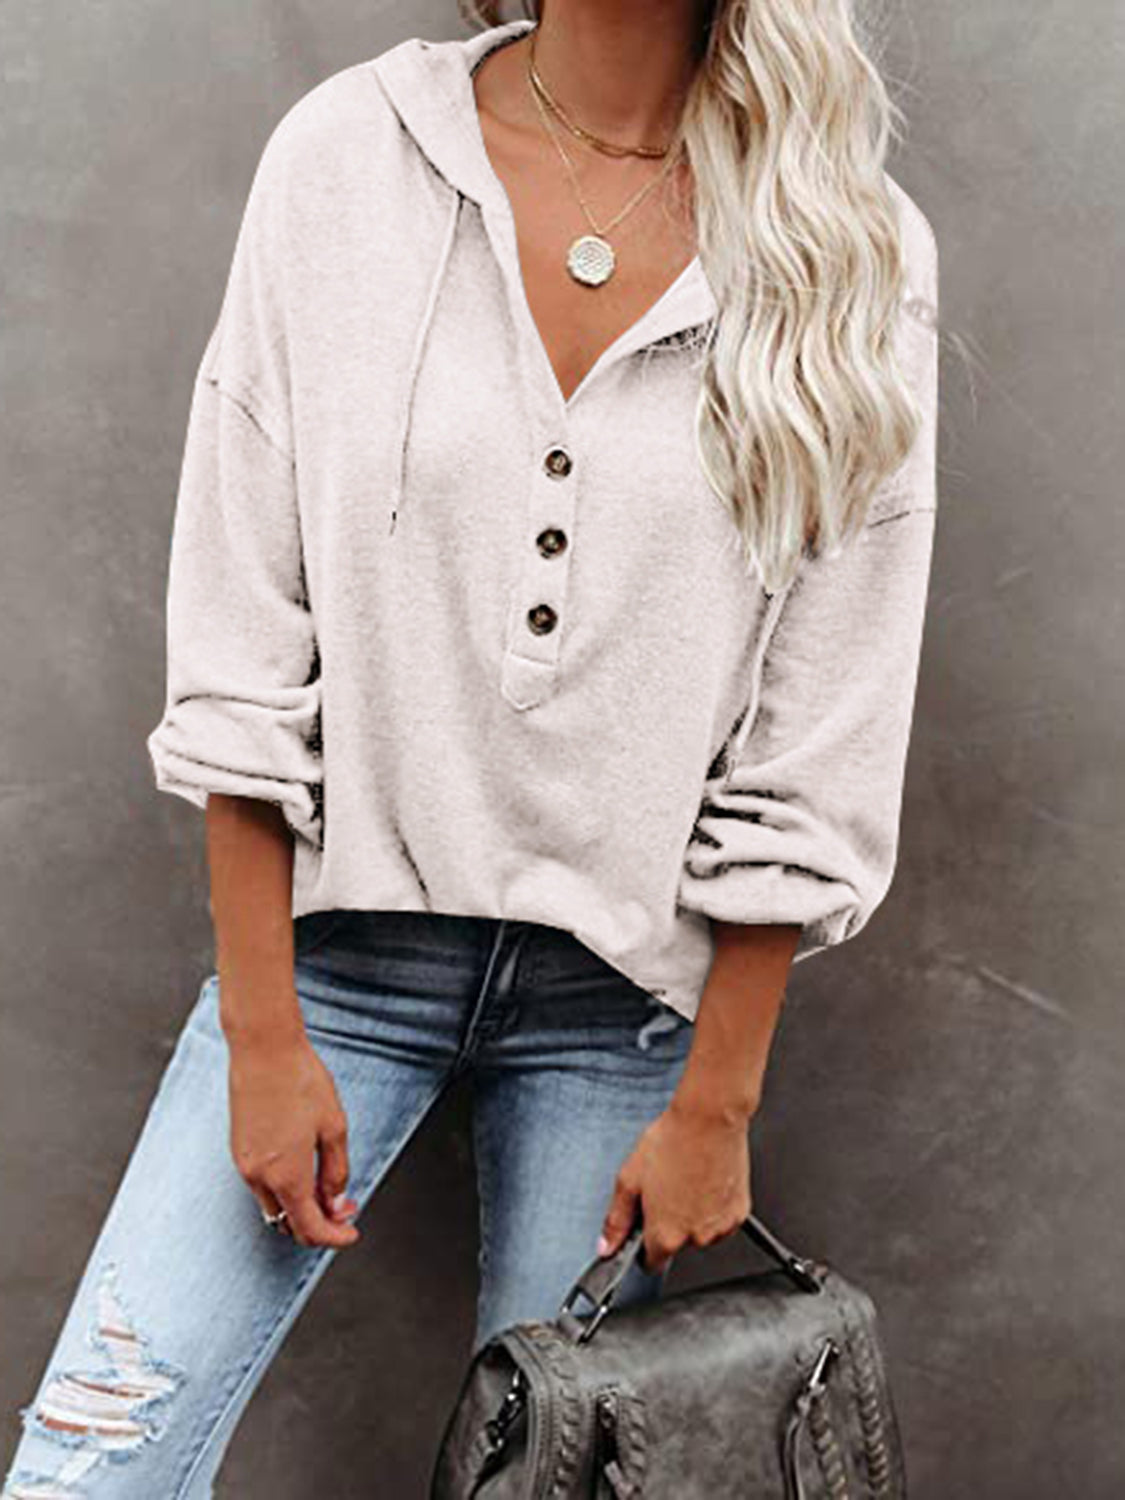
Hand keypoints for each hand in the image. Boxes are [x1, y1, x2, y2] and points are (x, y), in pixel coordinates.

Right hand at [228, 1030, 360, 1248]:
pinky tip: (303, 1169)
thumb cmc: (301, 1081)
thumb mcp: (334, 1127)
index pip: (310, 1228)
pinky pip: (261, 1186)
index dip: (334, 1237)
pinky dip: (283, 1190)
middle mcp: (260, 1177)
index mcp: (287, 1175)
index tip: (351, 1232)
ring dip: (299, 1207)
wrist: (264, 1049)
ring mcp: (244, 1165)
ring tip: (326, 1186)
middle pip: (288, 1224)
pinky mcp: (238, 1150)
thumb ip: (337, 1172)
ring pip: (273, 1207)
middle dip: (318, 1224)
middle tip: (344, 1208)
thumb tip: (338, 1203)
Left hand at [597, 1095, 752, 1274]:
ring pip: (700, 1232)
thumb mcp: (630, 1179)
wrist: (710, 1118)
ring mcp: (721, 1227)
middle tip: (666, 1189)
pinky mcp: (740, 1213)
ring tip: (687, 1180)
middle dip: (669, 1223)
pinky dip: (714, 1207)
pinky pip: (722, 1220)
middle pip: (677, 1244)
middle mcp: (696, 1238)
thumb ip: (617, 1220)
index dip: (643, 1246)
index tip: (645, 1227)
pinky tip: (705, 1181)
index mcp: (666, 1235)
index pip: (651, 1262)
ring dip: (693, 1216)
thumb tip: (605, 1247)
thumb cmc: (672, 1141)